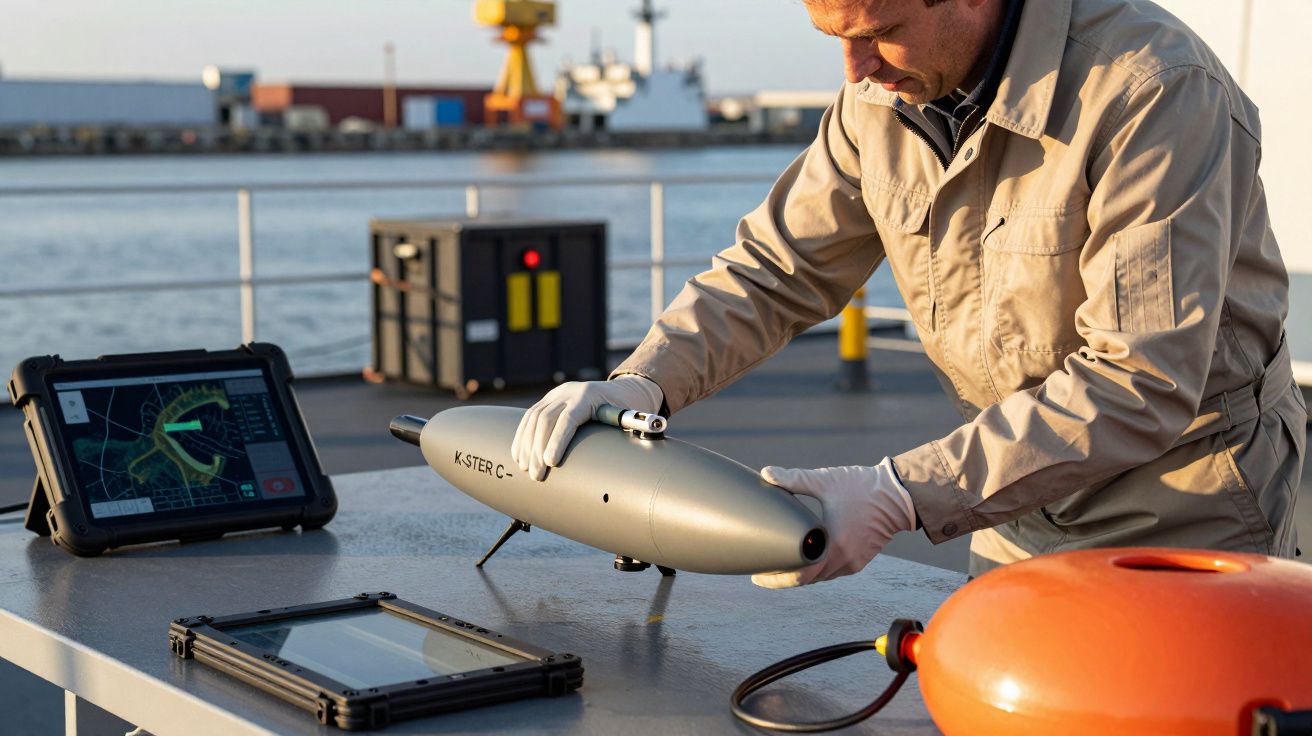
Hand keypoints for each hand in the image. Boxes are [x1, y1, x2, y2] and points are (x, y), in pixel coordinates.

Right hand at [511, 375, 662, 480]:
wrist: (620, 389)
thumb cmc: (627, 408)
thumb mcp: (630, 415)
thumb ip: (626, 429)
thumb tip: (628, 451)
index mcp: (589, 395)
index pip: (568, 417)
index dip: (558, 440)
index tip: (551, 462)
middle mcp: (569, 392)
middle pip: (546, 418)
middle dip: (537, 449)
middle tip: (536, 475)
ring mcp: (556, 395)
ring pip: (533, 418)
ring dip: (526, 445)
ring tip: (526, 469)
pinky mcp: (548, 400)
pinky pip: (529, 417)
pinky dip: (522, 437)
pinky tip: (519, 455)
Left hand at [752, 458, 915, 588]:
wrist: (899, 495)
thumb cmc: (863, 486)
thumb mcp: (825, 480)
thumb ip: (794, 478)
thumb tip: (766, 473)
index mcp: (833, 543)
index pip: (799, 574)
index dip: (776, 578)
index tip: (757, 576)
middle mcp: (843, 559)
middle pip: (806, 579)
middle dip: (783, 578)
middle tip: (762, 573)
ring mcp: (852, 562)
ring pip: (819, 577)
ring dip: (800, 575)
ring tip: (778, 567)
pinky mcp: (858, 560)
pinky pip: (831, 572)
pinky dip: (815, 570)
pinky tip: (803, 560)